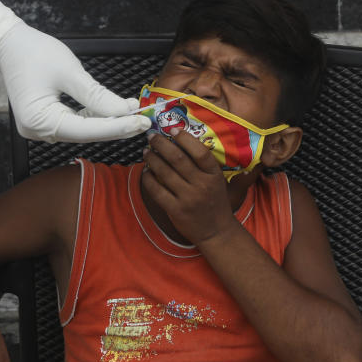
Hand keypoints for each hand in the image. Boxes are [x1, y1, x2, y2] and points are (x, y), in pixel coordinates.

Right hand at [0, 23, 150, 141]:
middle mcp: (38, 131)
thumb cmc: (34, 53)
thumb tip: (125, 111)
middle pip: (86, 133)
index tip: (142, 122)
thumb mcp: (70, 72)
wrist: (9, 45)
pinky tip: (113, 112)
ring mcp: (40, 129)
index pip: (87, 130)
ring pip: (82, 130)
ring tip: (133, 113)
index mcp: (39, 121)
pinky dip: (94, 118)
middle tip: (144, 119)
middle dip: (115, 126)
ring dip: (107, 122)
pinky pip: (75, 124)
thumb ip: (97, 96)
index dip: (117, 127)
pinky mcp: (45, 122)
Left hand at [141, 130, 237, 244]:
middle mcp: (202, 185)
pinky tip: (146, 172)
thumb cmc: (214, 202)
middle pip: (177, 158)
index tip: (172, 130)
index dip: (184, 138)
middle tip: (151, 137)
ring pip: (164, 172)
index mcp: (214, 175)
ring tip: (146, 152)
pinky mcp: (176, 210)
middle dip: (161, 144)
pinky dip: (148, 179)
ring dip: (152, 159)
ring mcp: (188, 198)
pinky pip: (157, 190)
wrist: (216, 231)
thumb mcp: (216, 181)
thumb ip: (202, 165)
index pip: (200, 152)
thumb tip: (177, 143)